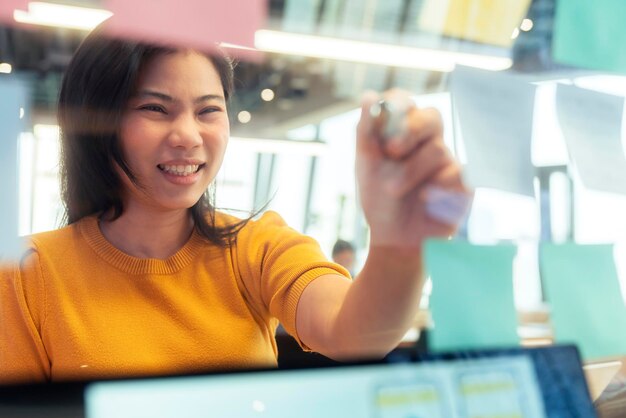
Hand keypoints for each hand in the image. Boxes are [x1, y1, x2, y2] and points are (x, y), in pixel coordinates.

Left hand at [356, 90, 469, 248]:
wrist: (394, 240)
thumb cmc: (379, 200)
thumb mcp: (365, 167)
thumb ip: (366, 133)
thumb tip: (368, 96)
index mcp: (401, 131)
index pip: (405, 101)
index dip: (398, 104)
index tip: (384, 118)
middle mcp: (427, 142)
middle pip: (432, 115)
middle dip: (410, 130)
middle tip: (391, 150)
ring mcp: (446, 161)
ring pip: (437, 149)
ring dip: (410, 171)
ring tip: (393, 189)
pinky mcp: (462, 184)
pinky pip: (458, 174)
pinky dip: (437, 188)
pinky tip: (424, 200)